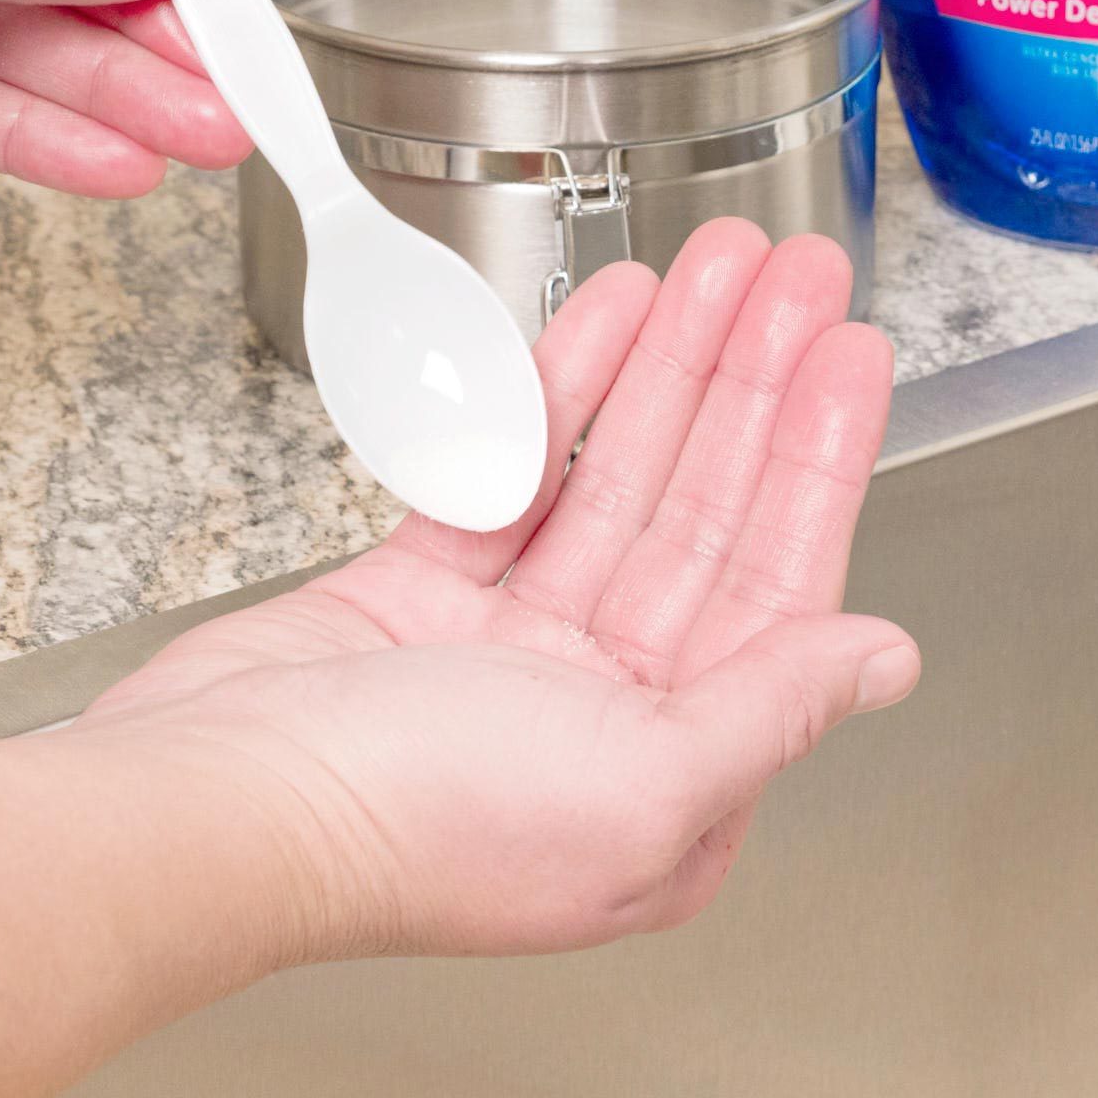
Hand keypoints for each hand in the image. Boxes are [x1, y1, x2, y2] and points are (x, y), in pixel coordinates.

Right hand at [0, 221, 916, 1097]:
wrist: (216, 801)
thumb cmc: (413, 827)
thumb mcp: (638, 785)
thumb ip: (769, 709)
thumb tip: (882, 659)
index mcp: (673, 771)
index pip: (775, 583)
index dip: (817, 457)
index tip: (848, 355)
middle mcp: (603, 706)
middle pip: (698, 508)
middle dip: (751, 382)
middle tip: (792, 276)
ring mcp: (511, 642)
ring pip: (615, 473)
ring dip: (669, 365)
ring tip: (715, 269)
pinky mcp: (428, 587)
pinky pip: (519, 469)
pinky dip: (563, 391)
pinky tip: (609, 319)